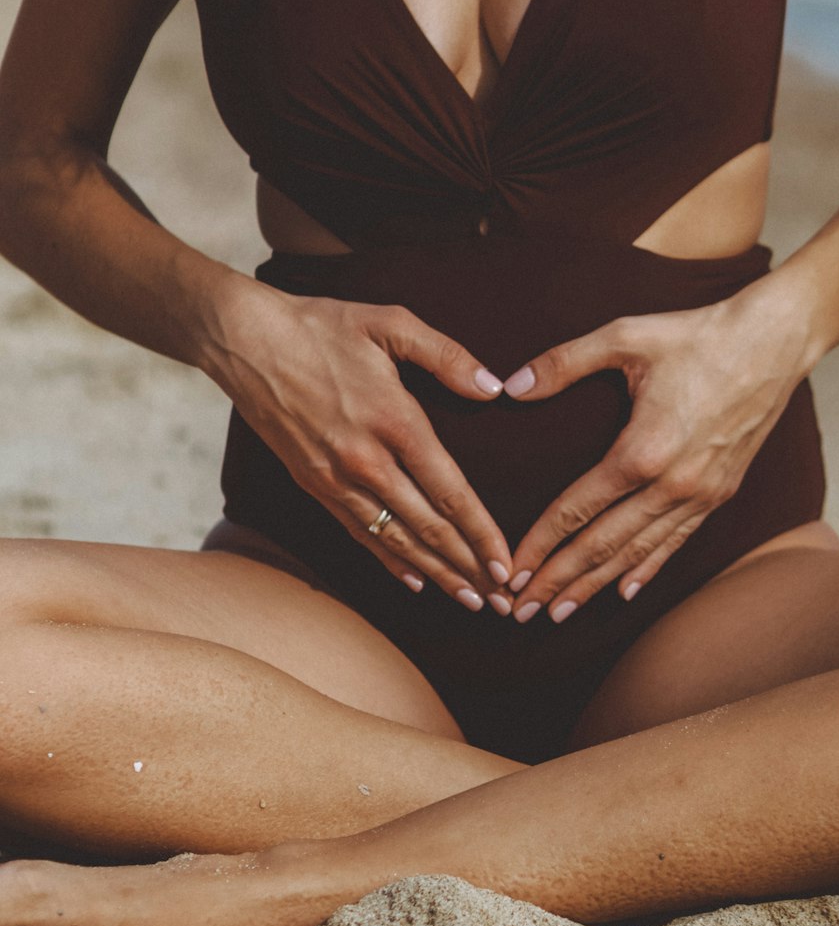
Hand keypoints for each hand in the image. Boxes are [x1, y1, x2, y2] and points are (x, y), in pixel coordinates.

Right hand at [206, 277, 513, 609]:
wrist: (245, 340)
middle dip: (469, 568)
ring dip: (435, 573)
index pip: (449, 491)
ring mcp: (335, 477)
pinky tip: (414, 580)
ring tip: (469, 600)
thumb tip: (494, 388)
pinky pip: (358, 531)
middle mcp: (366, 459)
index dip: (481, 533)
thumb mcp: (390, 323)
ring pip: (394, 539)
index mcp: (394, 420)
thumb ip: (447, 356)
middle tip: (502, 602)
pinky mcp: (312, 482)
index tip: (506, 564)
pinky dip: (389, 559)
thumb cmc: (321, 325)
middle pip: (428, 527)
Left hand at [500, 283, 812, 621]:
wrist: (774, 342)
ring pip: (638, 552)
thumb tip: (509, 387)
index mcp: (643, 450)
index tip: (512, 572)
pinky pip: (676, 541)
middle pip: (603, 545)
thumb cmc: (695, 334)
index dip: (541, 544)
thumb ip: (562, 363)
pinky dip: (647, 569)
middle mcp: (673, 484)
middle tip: (520, 612)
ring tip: (559, 614)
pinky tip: (624, 591)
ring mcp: (701, 494)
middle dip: (559, 582)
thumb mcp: (624, 336)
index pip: (578, 510)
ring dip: (595, 586)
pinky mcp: (720, 493)